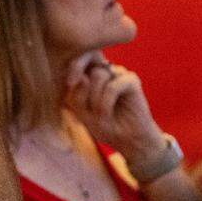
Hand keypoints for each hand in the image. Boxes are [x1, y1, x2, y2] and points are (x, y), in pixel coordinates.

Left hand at [64, 52, 172, 181]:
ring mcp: (119, 73)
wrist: (129, 140)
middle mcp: (105, 70)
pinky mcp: (132, 80)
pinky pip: (112, 86)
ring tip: (99, 115)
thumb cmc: (105, 126)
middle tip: (87, 111)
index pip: (77, 60)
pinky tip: (106, 113)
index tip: (69, 84)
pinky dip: (106, 102)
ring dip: (94, 99)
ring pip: (98, 75)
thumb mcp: (82, 114)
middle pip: (86, 67)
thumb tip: (83, 77)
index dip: (72, 67)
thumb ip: (77, 96)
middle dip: (83, 91)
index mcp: (91, 74)